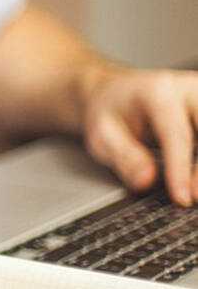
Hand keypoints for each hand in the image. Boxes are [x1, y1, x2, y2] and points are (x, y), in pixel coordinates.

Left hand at [82, 67, 197, 204]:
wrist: (116, 92)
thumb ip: (123, 157)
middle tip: (195, 197)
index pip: (177, 134)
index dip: (181, 169)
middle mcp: (188, 90)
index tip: (182, 198)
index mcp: (158, 92)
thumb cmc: (110, 112)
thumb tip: (146, 181)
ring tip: (196, 191)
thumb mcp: (101, 134)